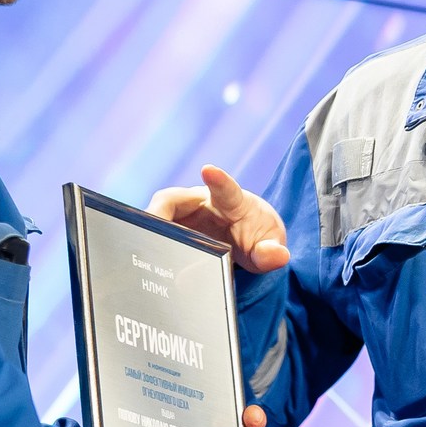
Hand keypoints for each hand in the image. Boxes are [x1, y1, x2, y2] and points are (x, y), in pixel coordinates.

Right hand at [148, 165, 291, 273]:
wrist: (246, 235)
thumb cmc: (258, 234)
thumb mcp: (269, 244)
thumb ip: (272, 251)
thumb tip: (278, 255)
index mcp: (232, 202)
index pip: (225, 189)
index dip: (218, 180)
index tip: (208, 170)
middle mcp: (202, 202)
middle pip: (173, 199)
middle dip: (160, 211)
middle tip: (154, 228)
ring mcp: (184, 213)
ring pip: (159, 213)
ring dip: (150, 227)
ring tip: (147, 247)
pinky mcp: (173, 225)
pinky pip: (155, 228)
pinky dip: (149, 238)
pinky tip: (147, 255)